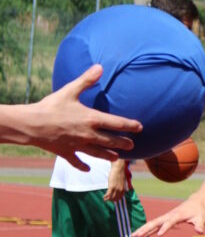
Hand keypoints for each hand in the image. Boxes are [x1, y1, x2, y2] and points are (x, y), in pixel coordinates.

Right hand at [27, 65, 141, 166]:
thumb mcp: (70, 90)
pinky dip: (82, 166)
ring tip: (116, 158)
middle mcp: (88, 134)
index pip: (116, 123)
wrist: (31, 124)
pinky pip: (77, 161)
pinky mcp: (66, 153)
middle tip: (132, 146)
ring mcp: (78, 145)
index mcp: (91, 119)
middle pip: (110, 141)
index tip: (140, 128)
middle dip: (122, 144)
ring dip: (108, 156)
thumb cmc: (51, 106)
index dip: (130, 125)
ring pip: (98, 153)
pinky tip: (88, 169)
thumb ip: (86, 80)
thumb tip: (100, 67)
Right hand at [103, 159, 128, 201]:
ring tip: (105, 199)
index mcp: (123, 189)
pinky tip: (103, 197)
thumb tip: (120, 188)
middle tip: (108, 199)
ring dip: (108, 199)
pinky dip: (105, 197)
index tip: (113, 199)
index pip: (120, 197)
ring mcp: (116, 189)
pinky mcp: (111, 187)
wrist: (118, 168)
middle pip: (115, 199)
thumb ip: (121, 186)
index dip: (116, 199)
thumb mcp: (122, 181)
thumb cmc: (120, 173)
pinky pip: (108, 194)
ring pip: (111, 197)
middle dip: (111, 200)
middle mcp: (120, 190)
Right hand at [134, 195, 204, 236]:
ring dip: (143, 230)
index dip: (165, 228)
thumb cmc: (198, 211)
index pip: (170, 222)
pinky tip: (141, 236)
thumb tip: (200, 232)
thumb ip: (200, 225)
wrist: (196, 202)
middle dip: (145, 229)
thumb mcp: (201, 218)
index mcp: (178, 215)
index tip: (158, 235)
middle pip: (155, 222)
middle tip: (136, 236)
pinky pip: (154, 225)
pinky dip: (147, 230)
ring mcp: (166, 217)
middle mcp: (169, 215)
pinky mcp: (165, 219)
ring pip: (152, 224)